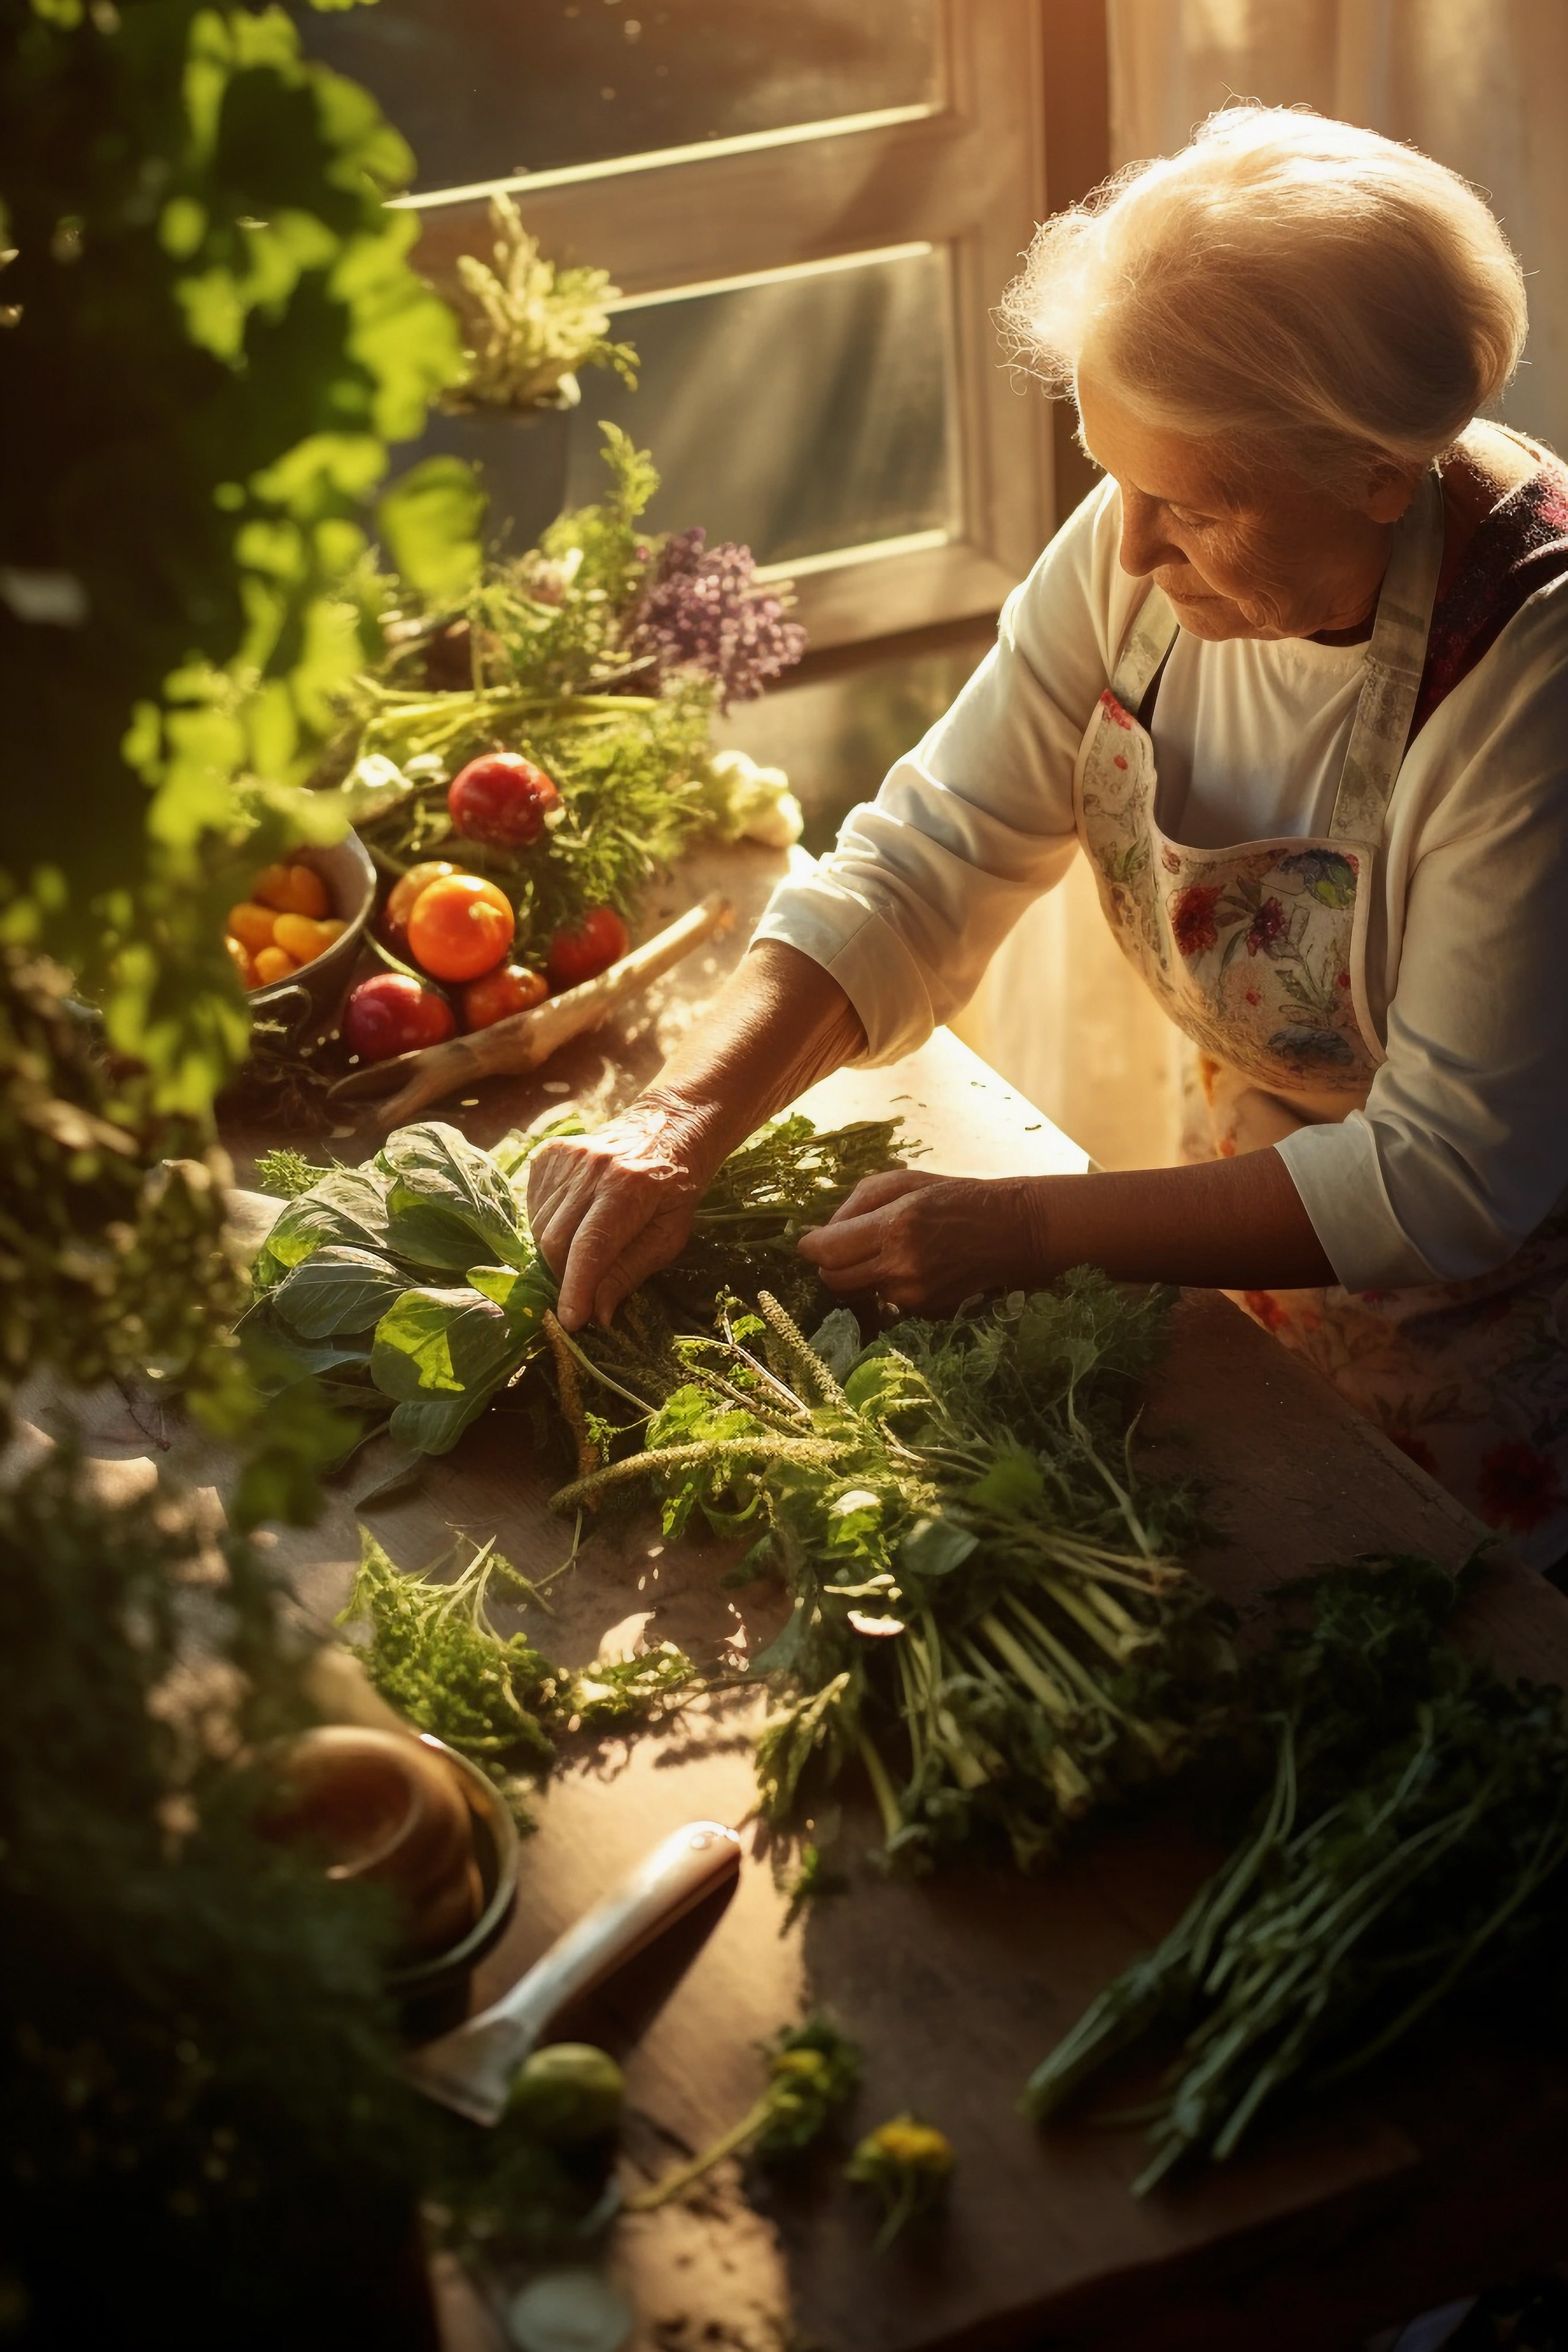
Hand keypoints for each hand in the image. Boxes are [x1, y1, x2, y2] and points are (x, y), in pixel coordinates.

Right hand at [527, 1093, 721, 1329]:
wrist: (665, 1128)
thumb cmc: (673, 1190)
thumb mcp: (669, 1235)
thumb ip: (631, 1271)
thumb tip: (600, 1314)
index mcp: (629, 1187)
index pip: (591, 1246)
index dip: (577, 1287)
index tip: (571, 1321)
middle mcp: (593, 1168)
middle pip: (556, 1240)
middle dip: (565, 1276)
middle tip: (583, 1291)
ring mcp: (567, 1157)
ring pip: (540, 1226)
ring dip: (556, 1253)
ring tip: (583, 1252)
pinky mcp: (549, 1154)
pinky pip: (533, 1206)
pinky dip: (547, 1227)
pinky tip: (573, 1223)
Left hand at [796, 1168, 1046, 1312]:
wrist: (1011, 1230)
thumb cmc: (955, 1196)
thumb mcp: (904, 1182)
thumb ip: (857, 1204)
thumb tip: (823, 1233)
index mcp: (894, 1226)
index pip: (828, 1251)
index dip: (810, 1247)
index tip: (808, 1241)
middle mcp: (900, 1266)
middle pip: (834, 1279)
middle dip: (829, 1263)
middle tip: (840, 1246)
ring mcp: (913, 1293)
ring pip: (858, 1291)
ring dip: (860, 1273)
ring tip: (886, 1249)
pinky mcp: (925, 1310)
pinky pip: (885, 1299)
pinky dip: (886, 1283)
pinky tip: (910, 1264)